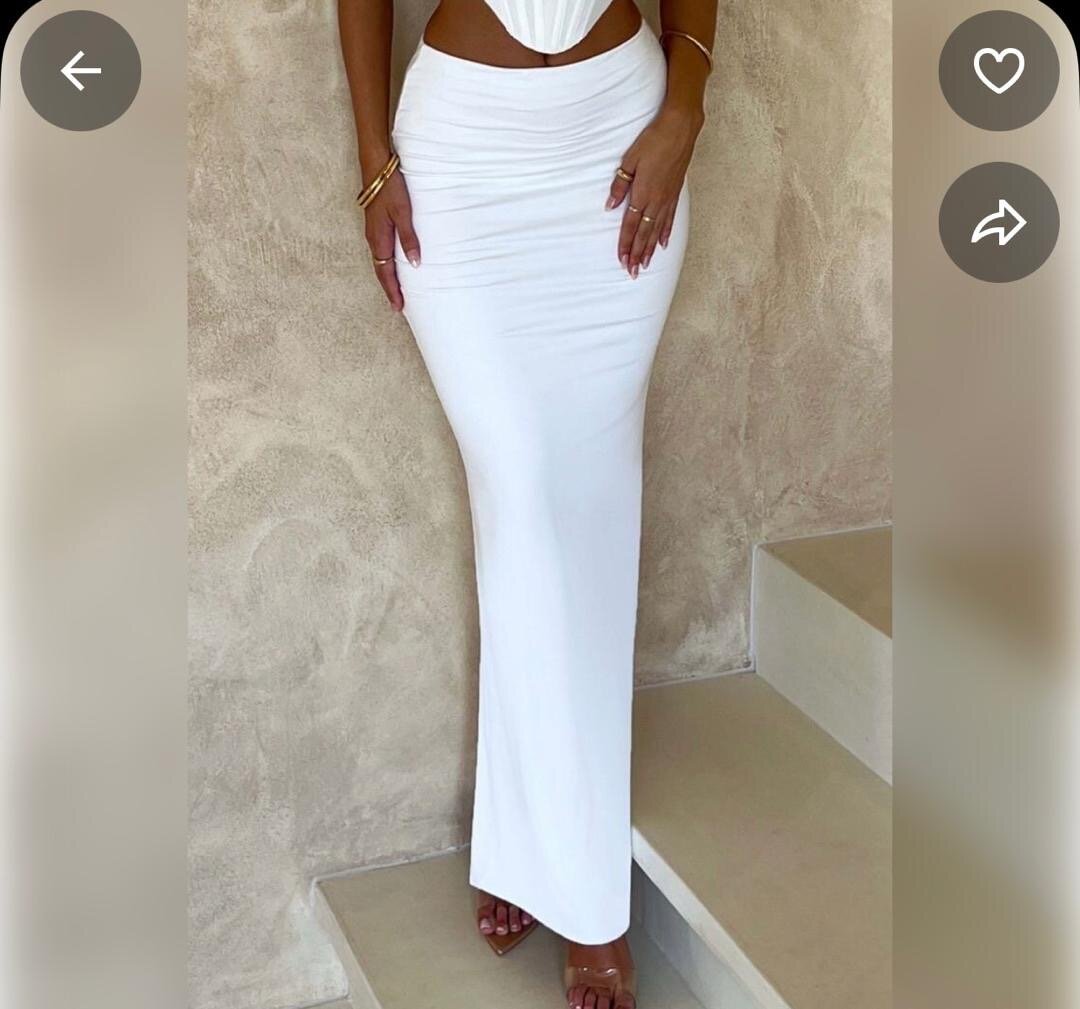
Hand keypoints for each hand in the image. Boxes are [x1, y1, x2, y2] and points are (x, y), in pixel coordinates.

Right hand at [364, 169, 420, 311]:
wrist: (376, 164)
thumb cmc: (390, 187)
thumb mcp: (403, 213)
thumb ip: (409, 238)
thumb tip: (414, 264)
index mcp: (379, 238)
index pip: (385, 273)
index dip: (392, 290)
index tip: (399, 307)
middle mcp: (373, 238)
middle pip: (381, 270)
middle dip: (390, 288)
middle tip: (399, 305)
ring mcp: (373, 230)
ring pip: (380, 260)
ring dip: (388, 276)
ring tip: (398, 289)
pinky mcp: (376, 223)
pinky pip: (381, 249)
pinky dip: (387, 263)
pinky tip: (394, 263)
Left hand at [606, 105, 702, 276]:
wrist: (680, 128)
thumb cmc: (653, 140)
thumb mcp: (630, 159)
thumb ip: (620, 184)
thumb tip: (610, 206)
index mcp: (643, 193)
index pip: (630, 226)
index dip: (626, 245)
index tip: (622, 261)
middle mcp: (656, 201)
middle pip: (644, 234)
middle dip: (638, 254)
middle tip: (633, 272)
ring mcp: (668, 198)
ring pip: (657, 230)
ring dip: (651, 249)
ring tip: (646, 265)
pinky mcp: (676, 193)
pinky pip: (670, 219)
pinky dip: (666, 233)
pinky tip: (663, 244)